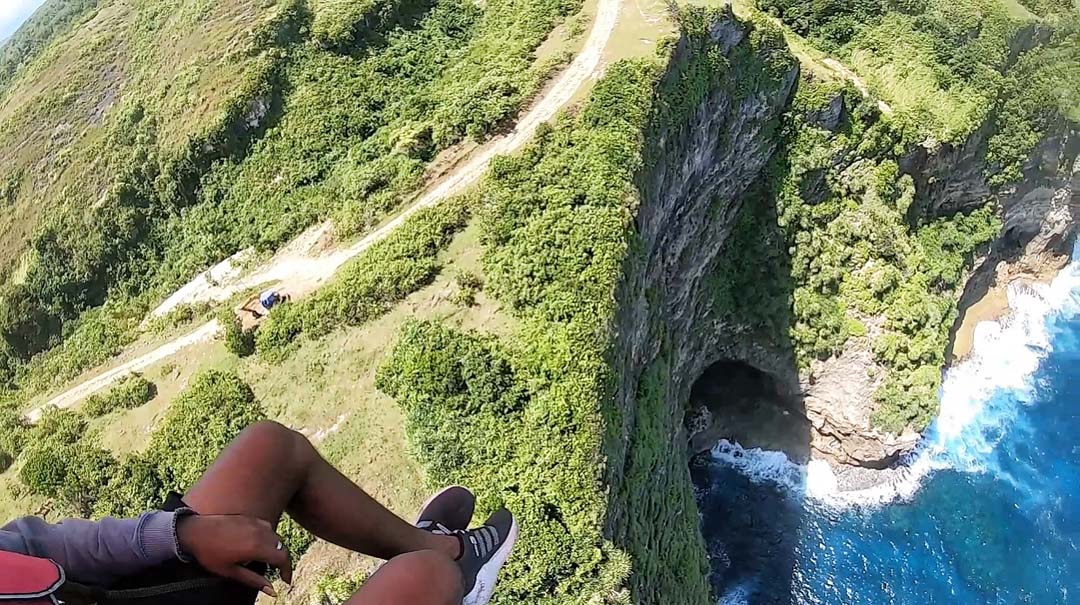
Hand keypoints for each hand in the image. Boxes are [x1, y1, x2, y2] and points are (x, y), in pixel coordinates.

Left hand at [176, 514, 292, 595]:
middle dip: (282, 560)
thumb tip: (272, 591)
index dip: (287, 570)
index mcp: (257, 547)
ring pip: (275, 536)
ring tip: (266, 559)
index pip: (283, 558)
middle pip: (282, 547)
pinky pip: (266, 527)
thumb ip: (254, 580)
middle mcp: (260, 533)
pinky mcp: (249, 518)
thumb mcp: (231, 572)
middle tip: (276, 572)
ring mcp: (255, 523)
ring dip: (275, 548)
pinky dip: (268, 537)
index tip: (285, 580)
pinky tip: (257, 544)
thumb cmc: (210, 554)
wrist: (194, 532)